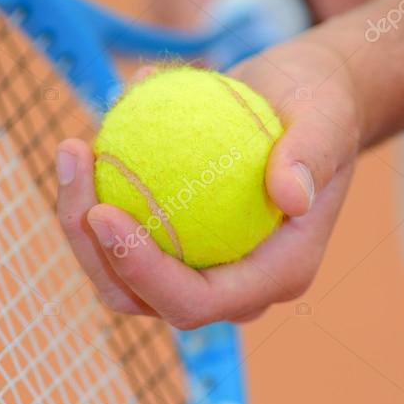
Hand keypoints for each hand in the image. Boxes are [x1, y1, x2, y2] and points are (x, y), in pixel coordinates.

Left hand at [55, 38, 363, 327]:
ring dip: (81, 220)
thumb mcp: (328, 113)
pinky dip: (97, 192)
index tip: (102, 211)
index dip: (142, 272)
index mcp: (276, 274)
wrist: (308, 102)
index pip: (196, 301)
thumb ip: (313, 154)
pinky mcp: (175, 243)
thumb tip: (290, 197)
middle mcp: (234, 285)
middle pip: (141, 298)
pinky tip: (88, 138)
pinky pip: (123, 231)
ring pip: (118, 273)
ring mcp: (200, 267)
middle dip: (92, 250)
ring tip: (74, 148)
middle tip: (76, 167)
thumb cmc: (323, 105)